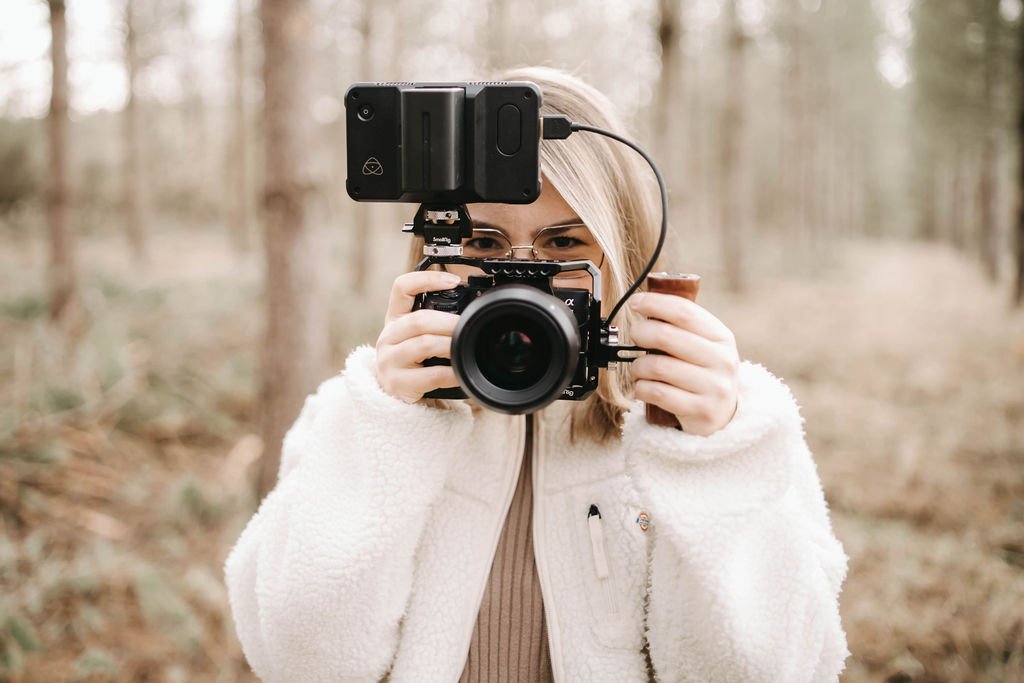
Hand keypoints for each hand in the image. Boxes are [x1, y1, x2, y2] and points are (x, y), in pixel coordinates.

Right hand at [375, 271, 461, 402]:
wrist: (397, 397)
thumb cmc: (416, 363)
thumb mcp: (419, 338)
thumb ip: (436, 322)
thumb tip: (474, 310)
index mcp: (395, 319)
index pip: (401, 288)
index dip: (427, 279)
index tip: (454, 281)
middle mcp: (388, 336)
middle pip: (419, 320)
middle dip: (449, 322)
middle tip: (467, 325)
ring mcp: (389, 360)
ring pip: (424, 344)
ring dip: (450, 344)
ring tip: (464, 346)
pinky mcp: (397, 383)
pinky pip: (431, 375)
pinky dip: (451, 372)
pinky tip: (460, 372)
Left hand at [628, 292, 739, 435]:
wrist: (724, 416)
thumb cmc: (703, 373)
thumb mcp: (704, 346)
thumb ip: (682, 327)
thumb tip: (646, 304)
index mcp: (722, 338)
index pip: (685, 312)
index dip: (655, 304)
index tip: (636, 302)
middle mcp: (722, 361)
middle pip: (667, 336)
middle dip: (641, 332)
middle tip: (634, 335)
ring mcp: (714, 387)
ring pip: (658, 366)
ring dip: (638, 365)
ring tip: (639, 368)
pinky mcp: (701, 411)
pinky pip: (657, 392)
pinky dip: (641, 387)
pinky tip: (643, 386)